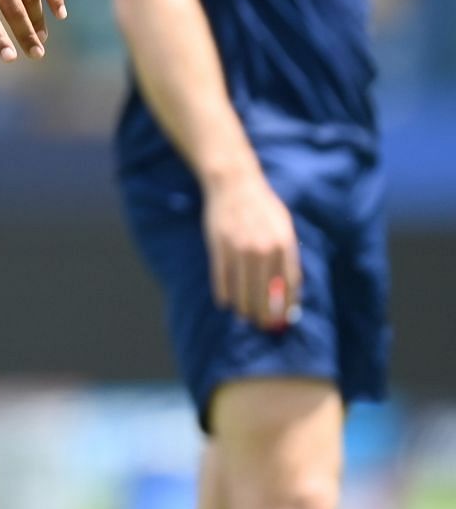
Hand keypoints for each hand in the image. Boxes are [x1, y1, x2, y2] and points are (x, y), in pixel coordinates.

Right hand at [203, 168, 302, 330]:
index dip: (286, 305)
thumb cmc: (262, 206)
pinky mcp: (218, 246)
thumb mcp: (283, 226)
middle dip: (264, 313)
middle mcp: (263, 249)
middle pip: (264, 292)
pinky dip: (223, 292)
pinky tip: (225, 303)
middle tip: (263, 325)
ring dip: (244, 307)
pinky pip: (221, 277)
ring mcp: (239, 248)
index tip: (283, 319)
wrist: (234, 183)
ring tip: (244, 317)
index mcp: (284, 244)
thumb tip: (289, 288)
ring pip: (242, 288)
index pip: (288, 284)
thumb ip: (287, 255)